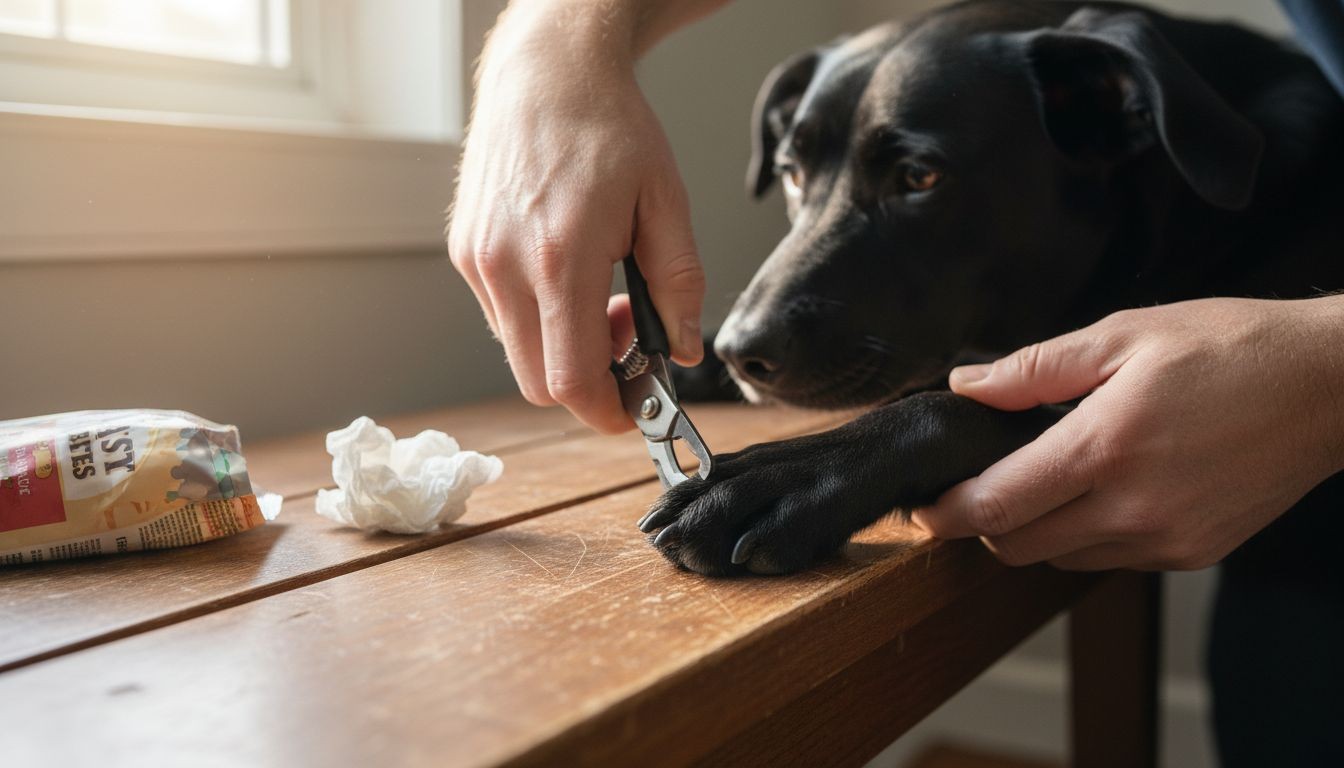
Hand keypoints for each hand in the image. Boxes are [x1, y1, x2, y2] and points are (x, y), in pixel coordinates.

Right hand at [448, 3, 707, 432]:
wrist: (546, 72)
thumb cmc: (608, 127)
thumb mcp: (666, 202)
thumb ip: (678, 284)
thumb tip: (684, 349)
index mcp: (562, 257)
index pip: (570, 380)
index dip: (606, 410)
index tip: (636, 407)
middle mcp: (506, 266)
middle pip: (540, 382)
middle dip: (590, 382)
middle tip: (628, 335)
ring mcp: (477, 261)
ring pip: (520, 352)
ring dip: (564, 347)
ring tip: (601, 292)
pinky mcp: (465, 252)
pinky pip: (502, 317)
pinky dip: (540, 318)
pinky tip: (568, 272)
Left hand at [913, 297, 1343, 570]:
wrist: (1329, 388)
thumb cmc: (1230, 348)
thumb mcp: (1124, 334)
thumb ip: (1032, 369)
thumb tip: (968, 385)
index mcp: (1105, 447)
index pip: (996, 504)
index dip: (946, 512)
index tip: (923, 506)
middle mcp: (1132, 507)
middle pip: (1016, 547)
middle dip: (984, 524)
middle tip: (981, 485)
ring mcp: (1165, 539)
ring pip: (1060, 560)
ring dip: (1035, 531)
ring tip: (1049, 479)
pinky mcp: (1191, 554)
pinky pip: (1110, 559)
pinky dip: (1087, 535)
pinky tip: (1103, 490)